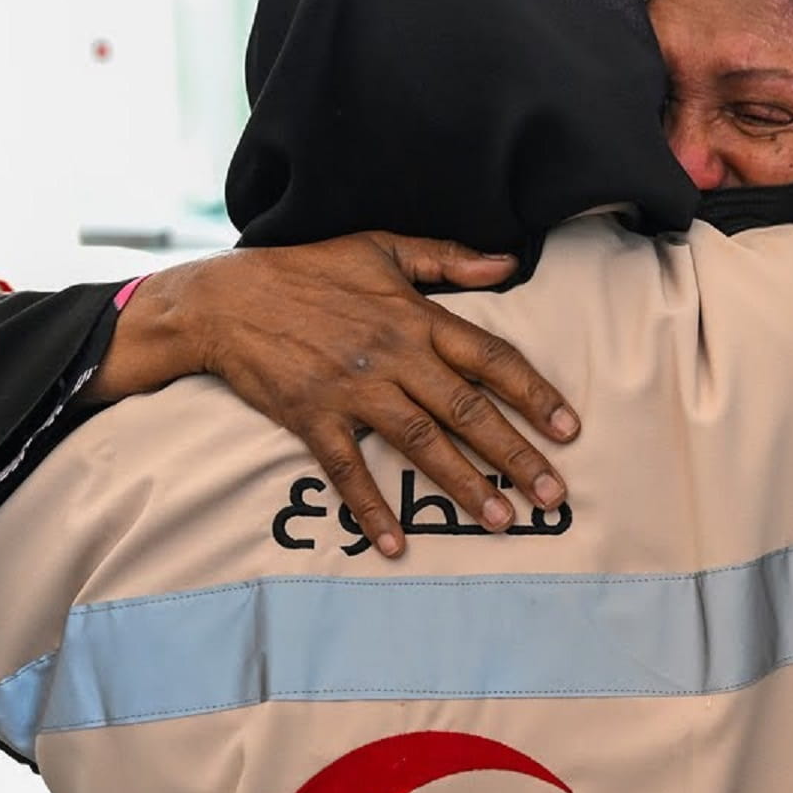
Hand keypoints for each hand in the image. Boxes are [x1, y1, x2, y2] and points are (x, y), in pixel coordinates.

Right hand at [94, 232, 578, 558]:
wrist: (224, 299)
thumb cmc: (307, 270)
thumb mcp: (380, 248)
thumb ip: (447, 258)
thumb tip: (508, 262)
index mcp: (415, 316)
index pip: (489, 358)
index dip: (533, 393)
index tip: (568, 429)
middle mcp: (392, 356)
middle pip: (466, 410)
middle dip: (514, 455)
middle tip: (552, 495)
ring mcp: (352, 390)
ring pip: (420, 443)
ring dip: (462, 485)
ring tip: (500, 519)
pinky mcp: (312, 418)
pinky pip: (348, 470)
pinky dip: (371, 509)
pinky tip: (396, 544)